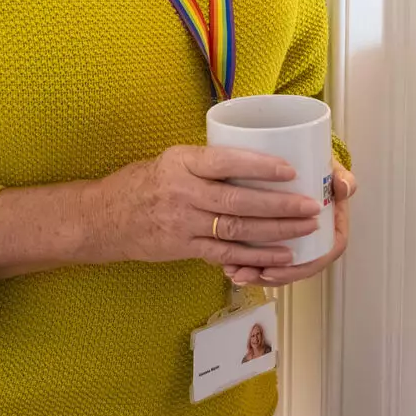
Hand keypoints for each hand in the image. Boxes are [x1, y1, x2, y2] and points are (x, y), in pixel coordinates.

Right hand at [91, 146, 323, 273]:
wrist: (104, 219)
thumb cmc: (143, 183)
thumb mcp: (171, 159)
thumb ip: (207, 162)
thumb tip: (253, 159)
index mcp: (182, 163)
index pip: (225, 162)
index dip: (259, 166)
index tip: (290, 169)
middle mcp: (182, 193)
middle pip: (238, 201)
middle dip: (280, 205)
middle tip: (311, 205)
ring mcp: (184, 224)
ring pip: (237, 230)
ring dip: (276, 231)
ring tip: (306, 228)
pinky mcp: (184, 248)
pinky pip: (226, 254)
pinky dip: (256, 256)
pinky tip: (281, 255)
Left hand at [231, 166, 354, 287]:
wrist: (308, 167)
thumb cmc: (320, 174)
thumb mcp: (333, 172)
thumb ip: (342, 178)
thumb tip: (342, 186)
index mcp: (333, 230)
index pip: (325, 254)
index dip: (305, 264)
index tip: (285, 260)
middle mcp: (314, 243)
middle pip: (298, 269)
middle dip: (276, 275)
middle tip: (255, 273)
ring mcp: (295, 246)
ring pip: (279, 269)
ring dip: (258, 275)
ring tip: (238, 273)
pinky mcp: (276, 244)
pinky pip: (264, 263)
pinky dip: (249, 267)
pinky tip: (231, 267)